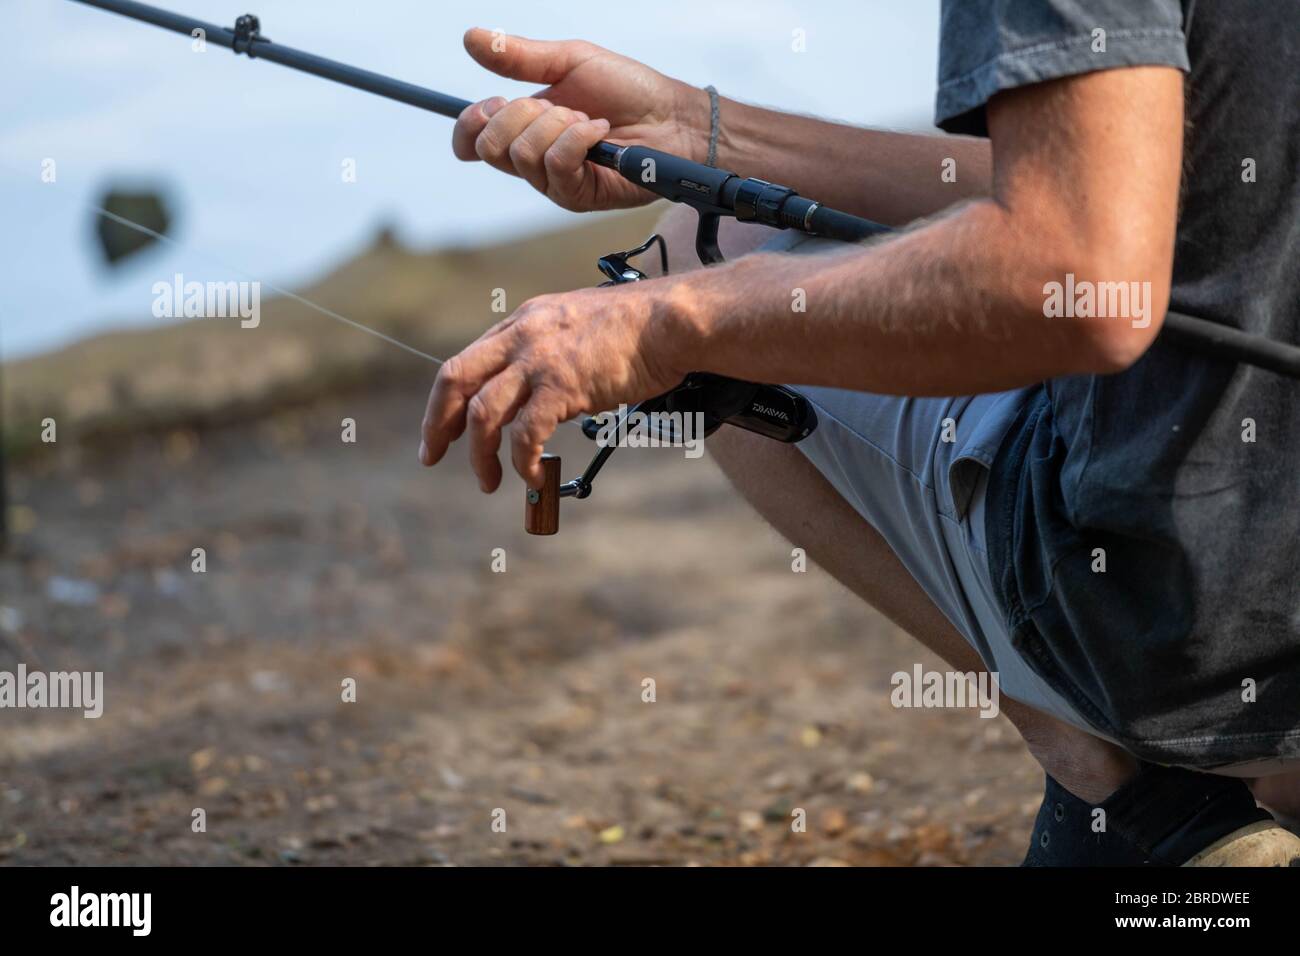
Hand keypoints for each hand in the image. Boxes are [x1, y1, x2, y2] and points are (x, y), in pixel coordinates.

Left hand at [418, 281, 691, 490]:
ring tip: (488, 482)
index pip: (467, 361)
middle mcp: (521, 337)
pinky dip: (523, 462)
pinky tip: (533, 477)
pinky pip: (526, 434)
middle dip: (437, 423)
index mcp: (522, 322)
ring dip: (480, 454)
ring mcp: (539, 361)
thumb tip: (538, 393)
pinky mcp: (562, 386)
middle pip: (455, 380)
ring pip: (482, 413)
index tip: (441, 429)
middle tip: (432, 456)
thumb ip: (549, 352)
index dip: (445, 400)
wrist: (669, 323)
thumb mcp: (576, 327)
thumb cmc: (637, 330)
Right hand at [451, 28, 709, 210]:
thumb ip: (520, 57)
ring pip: (523, 155)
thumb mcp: (569, 61)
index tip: (491, 104)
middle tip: (561, 107)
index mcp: (524, 128)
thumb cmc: (627, 90)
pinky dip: (578, 139)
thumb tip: (472, 38)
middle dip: (522, 115)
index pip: (473, 142)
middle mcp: (534, 160)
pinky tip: (599, 132)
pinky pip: (557, 165)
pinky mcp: (577, 195)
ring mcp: (554, 181)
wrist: (671, 116)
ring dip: (558, 125)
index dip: (470, 125)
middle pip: (491, 148)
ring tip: (588, 120)